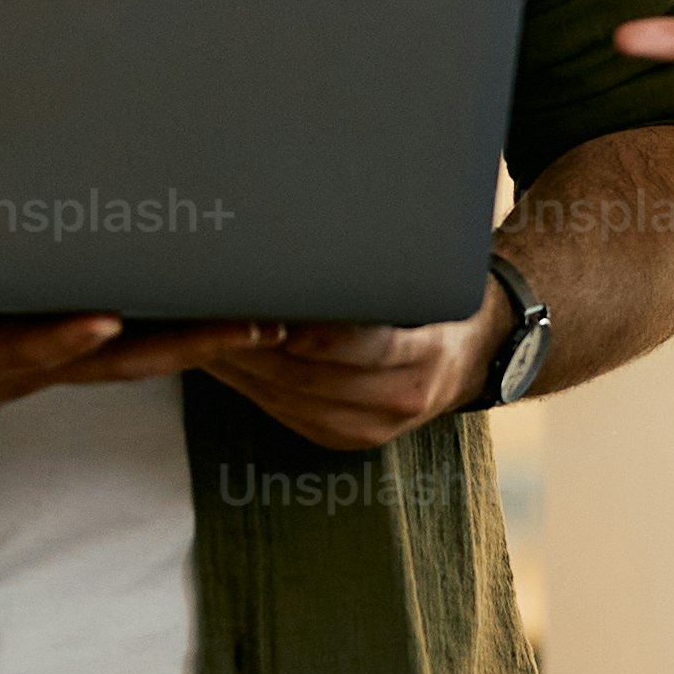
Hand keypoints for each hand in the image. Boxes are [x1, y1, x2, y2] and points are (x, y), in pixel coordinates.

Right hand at [0, 305, 278, 465]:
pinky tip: (231, 320)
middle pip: (115, 359)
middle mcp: (22, 369)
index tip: (102, 322)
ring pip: (137, 358)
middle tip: (250, 326)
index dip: (59, 340)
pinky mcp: (56, 362)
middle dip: (182, 343)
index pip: (21, 350)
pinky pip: (129, 351)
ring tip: (270, 322)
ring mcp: (46, 370)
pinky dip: (179, 337)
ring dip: (201, 344)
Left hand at [204, 291, 508, 453]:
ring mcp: (369, 428)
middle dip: (249, 342)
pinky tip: (219, 357)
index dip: (299, 327)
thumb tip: (320, 233)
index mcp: (424, 357)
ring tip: (198, 328)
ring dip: (237, 364)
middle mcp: (398, 400)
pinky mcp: (345, 440)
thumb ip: (378, 269)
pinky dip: (247, 383)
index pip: (350, 343)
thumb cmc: (439, 303)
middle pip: (304, 373)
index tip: (256, 300)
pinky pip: (283, 411)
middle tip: (205, 305)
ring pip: (285, 395)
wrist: (476, 357)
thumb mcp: (425, 279)